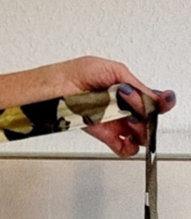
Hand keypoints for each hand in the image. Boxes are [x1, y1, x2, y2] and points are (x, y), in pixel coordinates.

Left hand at [40, 56, 175, 155]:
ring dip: (139, 132)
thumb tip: (152, 98)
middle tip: (141, 114)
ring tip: (130, 123)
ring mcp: (112, 119)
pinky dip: (127, 147)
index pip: (149, 99)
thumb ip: (135, 86)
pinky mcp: (102, 133)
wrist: (54, 88)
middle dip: (148, 118)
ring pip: (136, 133)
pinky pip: (120, 145)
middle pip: (145, 118)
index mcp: (125, 88)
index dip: (159, 103)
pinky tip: (128, 142)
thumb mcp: (114, 72)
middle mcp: (120, 105)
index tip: (163, 103)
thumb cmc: (76, 74)